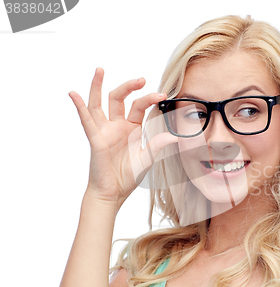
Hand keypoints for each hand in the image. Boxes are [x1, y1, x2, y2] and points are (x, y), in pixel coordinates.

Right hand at [69, 68, 176, 203]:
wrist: (114, 192)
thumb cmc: (129, 175)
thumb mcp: (147, 158)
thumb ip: (158, 145)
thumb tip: (174, 136)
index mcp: (132, 127)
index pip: (139, 106)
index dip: (149, 99)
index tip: (162, 95)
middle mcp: (117, 125)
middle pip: (119, 98)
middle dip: (129, 86)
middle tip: (141, 79)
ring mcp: (105, 130)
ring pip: (99, 103)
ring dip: (98, 86)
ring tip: (99, 70)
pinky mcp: (96, 139)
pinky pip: (86, 120)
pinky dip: (79, 106)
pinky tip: (73, 94)